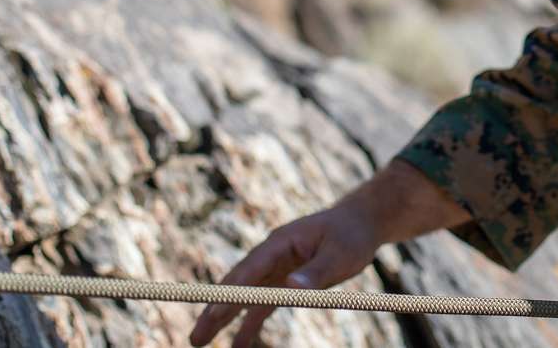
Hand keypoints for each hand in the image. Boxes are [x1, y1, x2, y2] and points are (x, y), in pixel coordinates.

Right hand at [188, 203, 381, 347]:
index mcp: (281, 241)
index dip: (232, 293)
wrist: (362, 222)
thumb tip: (291, 287)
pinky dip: (248, 323)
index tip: (214, 313)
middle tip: (195, 337)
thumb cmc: (352, 235)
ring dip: (223, 318)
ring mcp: (276, 267)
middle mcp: (272, 254)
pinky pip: (262, 304)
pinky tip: (237, 345)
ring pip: (245, 296)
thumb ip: (316, 271)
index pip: (250, 270)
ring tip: (199, 341)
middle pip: (238, 284)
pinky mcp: (285, 280)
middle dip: (215, 309)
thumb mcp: (341, 254)